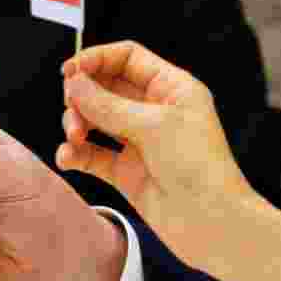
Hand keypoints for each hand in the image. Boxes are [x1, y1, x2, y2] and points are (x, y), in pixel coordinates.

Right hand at [57, 41, 255, 268]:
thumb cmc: (201, 168)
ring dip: (76, 124)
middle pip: (106, 88)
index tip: (70, 71)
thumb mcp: (154, 125)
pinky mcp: (127, 172)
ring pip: (95, 121)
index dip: (97, 59)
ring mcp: (140, 142)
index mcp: (172, 89)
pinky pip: (93, 155)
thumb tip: (75, 84)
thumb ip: (108, 104)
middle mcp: (155, 112)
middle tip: (72, 109)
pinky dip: (76, 154)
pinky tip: (68, 157)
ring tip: (74, 137)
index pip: (128, 59)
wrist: (212, 222)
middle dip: (83, 96)